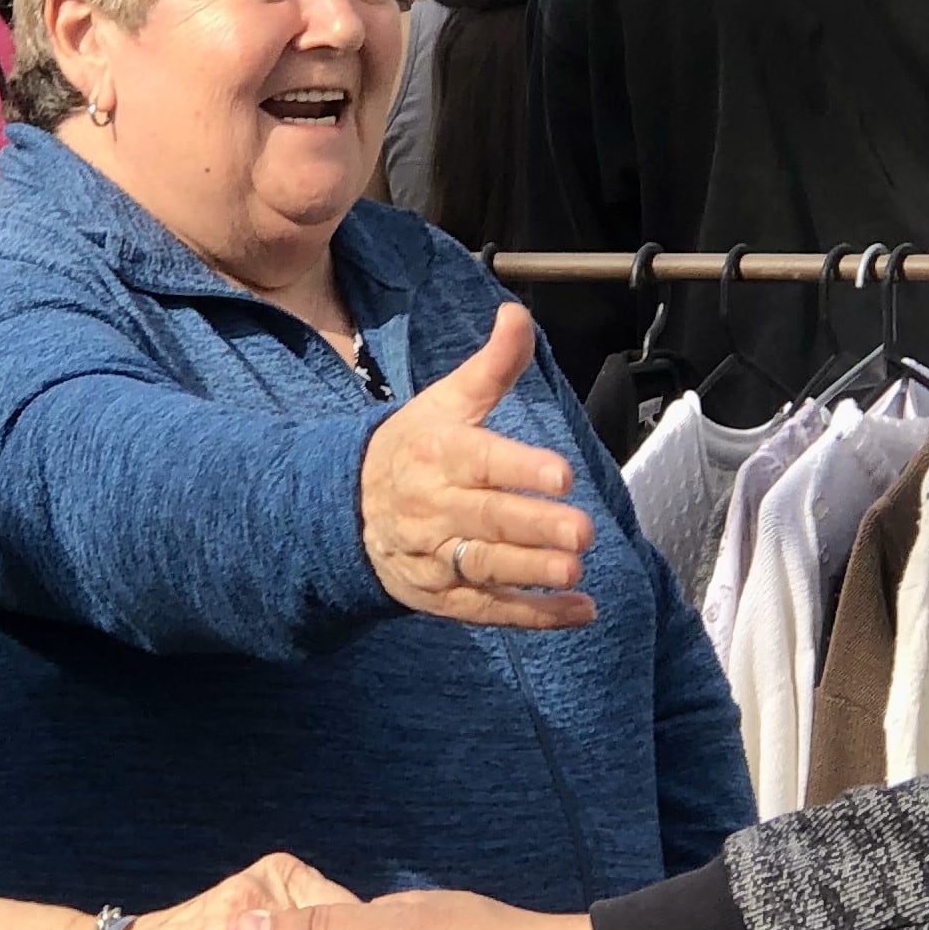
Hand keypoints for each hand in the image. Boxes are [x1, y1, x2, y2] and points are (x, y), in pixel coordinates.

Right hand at [359, 305, 593, 629]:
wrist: (345, 510)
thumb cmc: (413, 448)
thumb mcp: (445, 401)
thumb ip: (491, 366)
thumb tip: (516, 314)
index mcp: (437, 454)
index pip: (480, 461)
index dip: (520, 469)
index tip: (561, 474)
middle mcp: (434, 507)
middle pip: (487, 519)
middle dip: (533, 526)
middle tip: (582, 529)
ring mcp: (437, 556)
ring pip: (485, 567)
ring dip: (532, 572)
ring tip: (574, 568)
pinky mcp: (444, 595)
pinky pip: (490, 609)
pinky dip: (535, 615)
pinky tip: (580, 610)